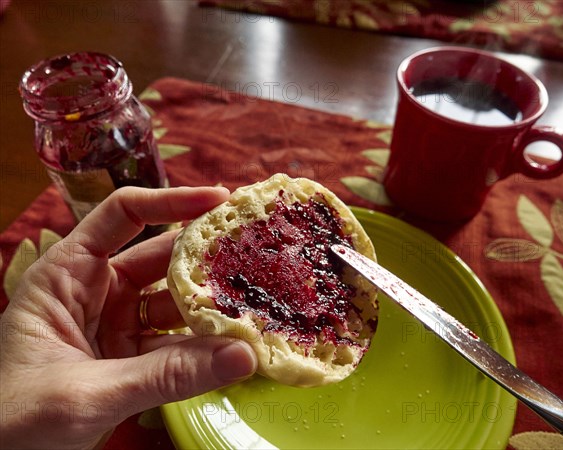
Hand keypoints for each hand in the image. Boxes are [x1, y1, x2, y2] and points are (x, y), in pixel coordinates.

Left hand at [0, 187, 257, 449]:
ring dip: (212, 309)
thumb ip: (166, 376)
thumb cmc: (13, 422)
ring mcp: (116, 326)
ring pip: (174, 304)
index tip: (221, 200)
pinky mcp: (131, 360)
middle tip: (258, 258)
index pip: (123, 215)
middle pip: (161, 259)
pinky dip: (205, 349)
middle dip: (206, 261)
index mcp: (68, 275)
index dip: (171, 201)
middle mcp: (96, 291)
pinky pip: (176, 345)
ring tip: (258, 310)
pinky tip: (236, 350)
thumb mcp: (88, 393)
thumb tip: (242, 355)